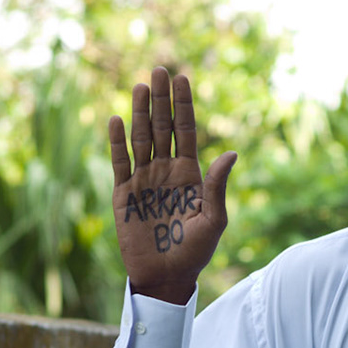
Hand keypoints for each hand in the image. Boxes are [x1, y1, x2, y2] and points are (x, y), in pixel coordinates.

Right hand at [108, 66, 236, 305]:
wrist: (166, 278)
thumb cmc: (195, 253)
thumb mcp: (213, 220)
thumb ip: (217, 186)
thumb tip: (230, 153)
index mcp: (189, 175)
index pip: (186, 132)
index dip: (183, 106)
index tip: (183, 78)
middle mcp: (165, 172)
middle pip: (162, 128)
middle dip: (161, 100)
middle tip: (159, 69)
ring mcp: (143, 181)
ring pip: (141, 139)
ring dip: (141, 113)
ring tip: (141, 86)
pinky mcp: (123, 194)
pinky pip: (119, 163)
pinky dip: (117, 142)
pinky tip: (117, 119)